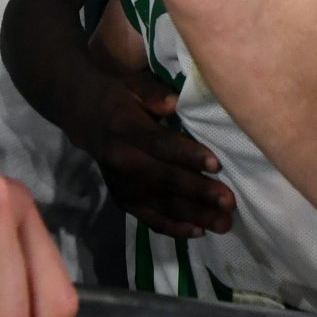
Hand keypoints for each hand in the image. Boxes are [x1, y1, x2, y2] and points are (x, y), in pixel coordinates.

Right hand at [74, 71, 235, 238]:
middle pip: (163, 179)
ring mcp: (121, 185)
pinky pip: (149, 218)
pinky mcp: (123, 200)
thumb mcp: (134, 84)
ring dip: (193, 216)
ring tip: (223, 223)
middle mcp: (120, 160)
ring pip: (160, 204)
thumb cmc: (122, 98)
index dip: (187, 155)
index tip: (216, 164)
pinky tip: (198, 232)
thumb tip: (174, 103)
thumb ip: (154, 92)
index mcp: (124, 127)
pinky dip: (173, 228)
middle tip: (228, 202)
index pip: (159, 144)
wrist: (88, 120)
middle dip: (198, 192)